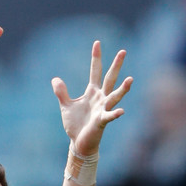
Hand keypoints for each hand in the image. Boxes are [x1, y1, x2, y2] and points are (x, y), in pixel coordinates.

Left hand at [52, 40, 132, 155]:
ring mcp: (103, 109)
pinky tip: (121, 111)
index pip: (95, 71)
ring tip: (130, 79)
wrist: (78, 142)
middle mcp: (100, 98)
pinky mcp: (101, 121)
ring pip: (114, 96)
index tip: (97, 43)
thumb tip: (55, 79)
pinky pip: (109, 117)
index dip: (96, 58)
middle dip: (116, 66)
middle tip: (123, 51)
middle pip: (109, 79)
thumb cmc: (76, 124)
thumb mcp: (66, 106)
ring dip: (122, 89)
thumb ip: (61, 93)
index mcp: (92, 92)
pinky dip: (115, 114)